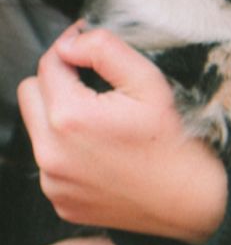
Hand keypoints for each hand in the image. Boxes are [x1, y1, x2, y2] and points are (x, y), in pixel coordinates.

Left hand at [18, 24, 226, 244]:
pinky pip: (49, 163)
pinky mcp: (59, 201)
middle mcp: (51, 153)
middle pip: (29, 93)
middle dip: (56, 84)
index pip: (49, 63)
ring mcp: (53, 182)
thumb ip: (104, 50)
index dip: (70, 50)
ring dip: (58, 119)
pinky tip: (102, 156)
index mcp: (70, 117)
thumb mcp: (148, 82)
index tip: (87, 51)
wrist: (188, 201)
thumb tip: (69, 43)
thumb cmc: (172, 140)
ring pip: (37, 128)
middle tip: (92, 90)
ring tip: (100, 126)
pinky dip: (68, 154)